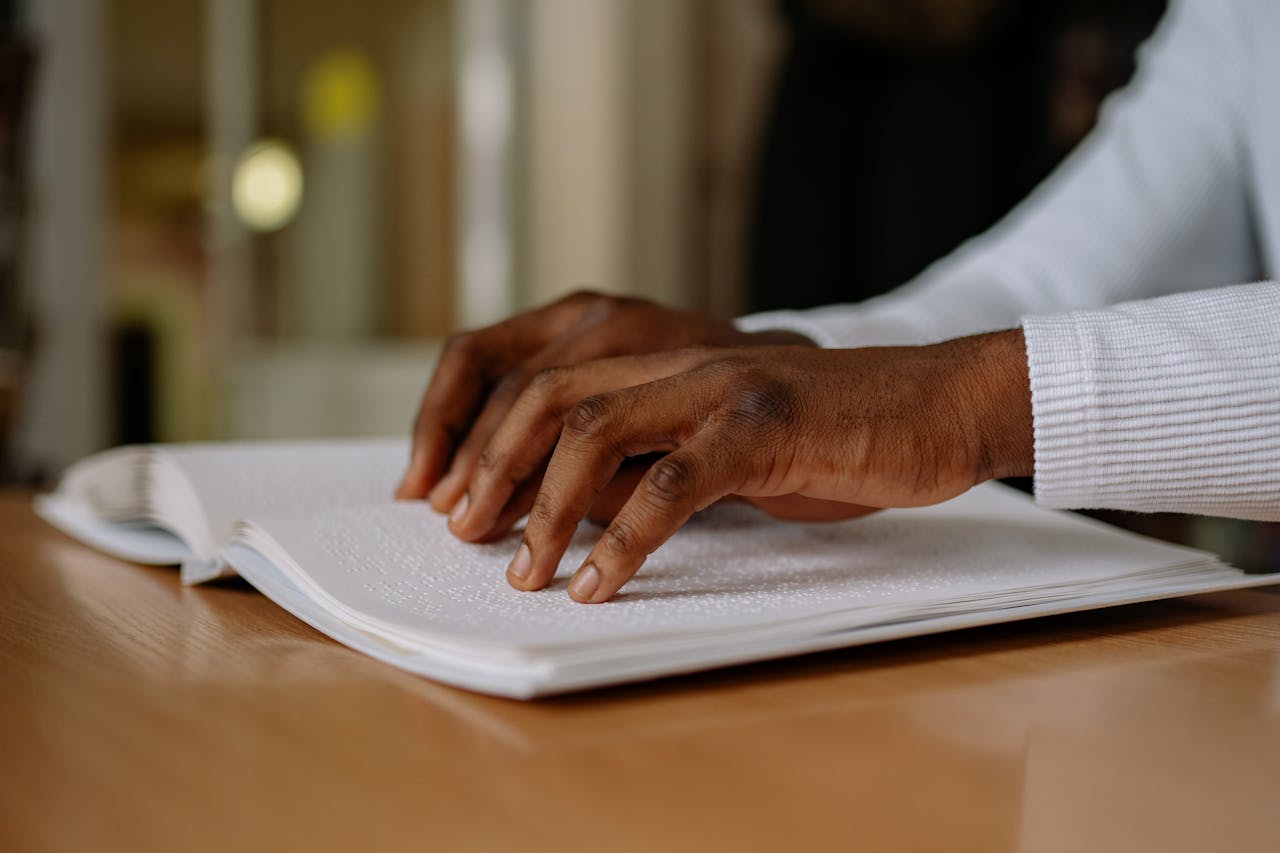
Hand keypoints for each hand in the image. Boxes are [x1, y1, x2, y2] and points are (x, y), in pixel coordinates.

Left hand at [446, 330, 1032, 601]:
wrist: (938, 405)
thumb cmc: (834, 433)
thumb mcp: (726, 445)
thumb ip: (652, 460)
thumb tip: (575, 509)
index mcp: (664, 361)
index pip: (544, 379)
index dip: (486, 436)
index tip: (453, 499)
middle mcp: (680, 363)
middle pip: (549, 397)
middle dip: (491, 466)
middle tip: (461, 532)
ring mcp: (721, 389)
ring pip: (597, 430)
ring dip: (544, 507)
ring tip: (522, 571)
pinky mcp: (764, 429)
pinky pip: (674, 484)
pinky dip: (625, 539)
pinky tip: (599, 584)